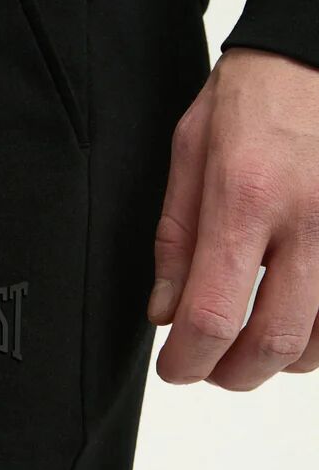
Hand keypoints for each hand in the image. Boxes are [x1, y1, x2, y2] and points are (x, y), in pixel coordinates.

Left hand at [149, 46, 318, 388]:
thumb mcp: (190, 152)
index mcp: (246, 196)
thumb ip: (176, 239)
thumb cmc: (254, 96)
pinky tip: (294, 317)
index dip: (188, 360)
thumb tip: (165, 313)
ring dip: (279, 358)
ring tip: (247, 342)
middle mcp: (310, 220)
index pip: (214, 313)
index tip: (173, 369)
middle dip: (233, 373)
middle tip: (209, 368)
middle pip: (275, 341)